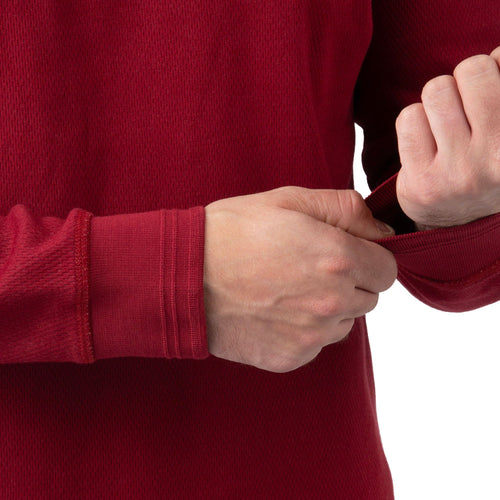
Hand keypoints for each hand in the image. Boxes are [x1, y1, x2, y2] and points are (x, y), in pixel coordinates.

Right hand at [204, 187, 396, 372]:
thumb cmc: (233, 232)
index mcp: (338, 259)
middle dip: (349, 282)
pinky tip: (273, 311)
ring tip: (287, 289)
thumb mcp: (289, 200)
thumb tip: (383, 231)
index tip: (344, 252)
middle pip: (369, 298)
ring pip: (344, 323)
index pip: (387, 270)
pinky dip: (304, 330)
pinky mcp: (290, 357)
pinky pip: (316, 344)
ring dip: (328, 308)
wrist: (183, 276)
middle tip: (308, 267)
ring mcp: (311, 336)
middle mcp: (332, 303)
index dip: (368, 258)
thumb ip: (347, 209)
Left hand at [395, 46, 499, 229]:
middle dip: (465, 81)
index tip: (489, 95)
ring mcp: (460, 173)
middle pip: (471, 70)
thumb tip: (497, 53)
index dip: (495, 68)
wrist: (462, 220)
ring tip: (446, 127)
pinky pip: (409, 117)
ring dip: (438, 102)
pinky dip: (415, 122)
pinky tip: (426, 143)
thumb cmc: (488, 160)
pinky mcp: (422, 183)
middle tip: (466, 108)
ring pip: (436, 90)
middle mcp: (499, 158)